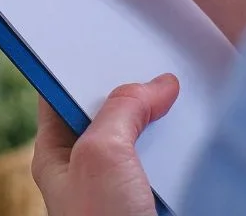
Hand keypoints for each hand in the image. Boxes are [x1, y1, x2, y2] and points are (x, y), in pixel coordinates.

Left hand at [32, 74, 178, 215]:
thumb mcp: (102, 153)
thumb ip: (122, 109)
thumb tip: (156, 85)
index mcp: (54, 151)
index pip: (62, 93)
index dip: (83, 68)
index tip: (105, 46)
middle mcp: (83, 168)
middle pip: (106, 115)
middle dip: (129, 96)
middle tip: (155, 71)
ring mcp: (117, 188)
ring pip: (138, 142)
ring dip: (158, 127)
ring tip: (177, 99)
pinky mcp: (147, 204)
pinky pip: (162, 169)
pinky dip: (177, 157)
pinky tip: (190, 142)